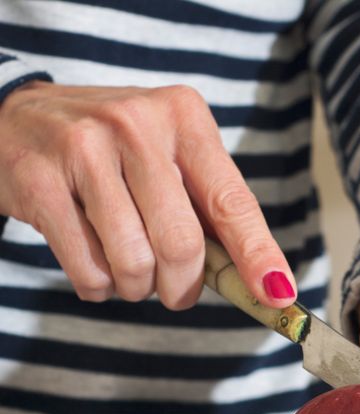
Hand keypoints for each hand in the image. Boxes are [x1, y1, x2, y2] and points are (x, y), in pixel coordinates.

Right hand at [0, 82, 295, 308]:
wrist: (15, 117)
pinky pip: (88, 268)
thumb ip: (210, 211)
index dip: (258, 256)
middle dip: (184, 287)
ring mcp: (83, 149)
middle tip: (177, 293)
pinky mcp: (39, 180)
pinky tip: (96, 266)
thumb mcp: (169, 158)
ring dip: (138, 288)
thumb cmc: (114, 151)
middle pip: (182, 243)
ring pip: (135, 261)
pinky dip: (99, 287)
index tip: (278, 295)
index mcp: (184, 118)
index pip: (232, 201)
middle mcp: (136, 125)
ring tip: (131, 273)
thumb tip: (264, 283)